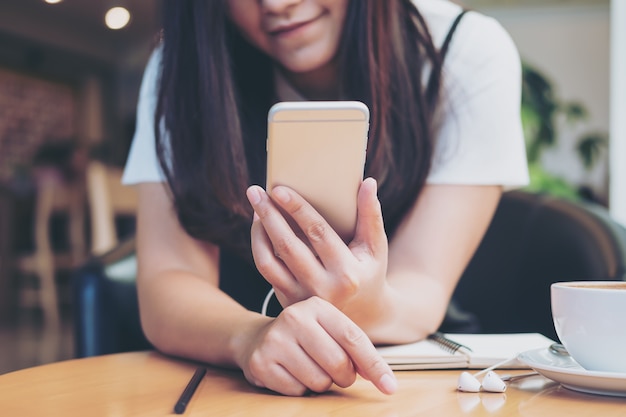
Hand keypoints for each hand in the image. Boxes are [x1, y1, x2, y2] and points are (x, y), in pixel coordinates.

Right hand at [236, 296, 396, 395]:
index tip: (390, 386)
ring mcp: (276, 340)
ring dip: (320, 383)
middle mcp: (295, 318)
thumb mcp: (329, 330)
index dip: (374, 365)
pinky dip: (299, 389)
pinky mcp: (261, 363)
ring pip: (319, 381)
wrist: (257, 339)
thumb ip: (356, 348)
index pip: (353, 338)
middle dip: (343, 376)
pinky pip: (297, 391)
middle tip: (334, 370)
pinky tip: (290, 373)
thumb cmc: (305, 337)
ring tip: (307, 367)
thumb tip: (384, 379)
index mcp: (317, 306)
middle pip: (339, 364)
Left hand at [246, 178, 388, 324]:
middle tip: (255, 192)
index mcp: (347, 273)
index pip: (318, 233)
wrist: (361, 316)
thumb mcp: (375, 248)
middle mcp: (323, 288)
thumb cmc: (368, 272)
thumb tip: (368, 182)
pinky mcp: (288, 302)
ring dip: (258, 232)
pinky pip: (267, 271)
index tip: (279, 189)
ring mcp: (302, 298)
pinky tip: (259, 228)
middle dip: (269, 215)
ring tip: (256, 209)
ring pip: (269, 261)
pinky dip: (259, 247)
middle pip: (287, 245)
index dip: (297, 209)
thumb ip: (371, 215)